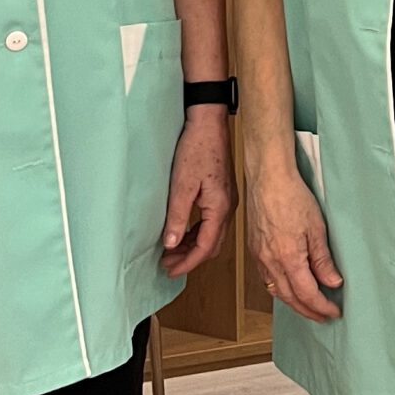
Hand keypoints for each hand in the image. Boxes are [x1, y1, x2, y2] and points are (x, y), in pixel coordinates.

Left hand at [160, 109, 233, 275]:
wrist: (209, 123)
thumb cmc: (197, 148)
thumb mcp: (182, 184)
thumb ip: (177, 216)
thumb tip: (171, 244)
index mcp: (220, 208)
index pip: (205, 247)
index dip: (188, 262)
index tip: (171, 271)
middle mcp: (227, 208)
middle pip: (211, 245)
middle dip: (190, 258)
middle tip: (167, 265)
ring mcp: (226, 201)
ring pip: (212, 235)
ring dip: (192, 246)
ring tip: (171, 253)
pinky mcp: (222, 194)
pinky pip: (211, 223)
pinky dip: (197, 233)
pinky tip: (183, 234)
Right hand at [248, 154, 342, 320]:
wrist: (268, 177)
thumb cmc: (291, 195)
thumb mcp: (316, 228)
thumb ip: (323, 259)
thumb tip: (332, 282)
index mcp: (287, 258)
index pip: (307, 294)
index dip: (321, 307)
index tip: (333, 312)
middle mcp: (270, 262)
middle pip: (290, 298)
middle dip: (308, 311)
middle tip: (323, 317)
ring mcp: (260, 257)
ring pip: (276, 291)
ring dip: (293, 303)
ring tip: (309, 306)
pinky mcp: (255, 249)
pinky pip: (267, 278)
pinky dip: (280, 289)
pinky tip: (289, 286)